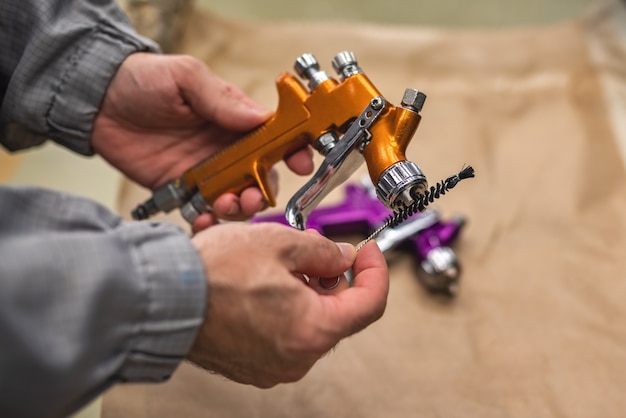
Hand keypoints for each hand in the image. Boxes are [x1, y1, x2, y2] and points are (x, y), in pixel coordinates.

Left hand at [92, 53, 313, 223]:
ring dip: (240, 208)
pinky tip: (204, 218)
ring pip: (236, 198)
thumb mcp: (186, 78)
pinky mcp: (182, 189)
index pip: (274, 138)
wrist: (98, 101)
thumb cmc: (143, 80)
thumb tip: (259, 119)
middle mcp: (226, 149)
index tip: (301, 163)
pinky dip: (209, 221)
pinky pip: (204, 212)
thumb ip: (221, 100)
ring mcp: (206, 171)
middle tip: (252, 195)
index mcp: (234, 119)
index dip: (292, 151)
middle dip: (264, 191)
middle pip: (261, 177)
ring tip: (227, 204)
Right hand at [187, 223, 388, 387]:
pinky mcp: (254, 365)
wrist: (163, 298)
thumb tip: (343, 257)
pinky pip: (285, 335)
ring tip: (280, 264)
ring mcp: (274, 366)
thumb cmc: (211, 275)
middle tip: (314, 250)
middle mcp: (297, 357)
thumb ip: (323, 251)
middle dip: (332, 277)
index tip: (368, 252)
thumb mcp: (280, 242)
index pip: (370, 304)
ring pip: (310, 323)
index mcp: (312, 329)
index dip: (375, 271)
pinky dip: (286, 309)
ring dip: (307, 292)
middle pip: (338, 313)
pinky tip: (265, 286)